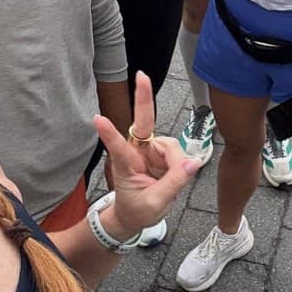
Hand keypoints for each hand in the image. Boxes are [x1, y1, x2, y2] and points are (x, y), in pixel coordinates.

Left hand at [92, 71, 197, 234]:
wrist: (134, 216)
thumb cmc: (137, 209)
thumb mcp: (155, 204)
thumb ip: (174, 183)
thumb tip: (193, 163)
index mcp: (126, 165)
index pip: (118, 148)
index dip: (110, 133)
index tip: (98, 119)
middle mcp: (137, 152)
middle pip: (144, 123)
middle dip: (143, 98)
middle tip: (142, 75)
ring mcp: (149, 150)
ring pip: (171, 146)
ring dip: (176, 164)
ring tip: (170, 184)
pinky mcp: (160, 152)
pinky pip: (178, 153)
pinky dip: (181, 165)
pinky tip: (174, 177)